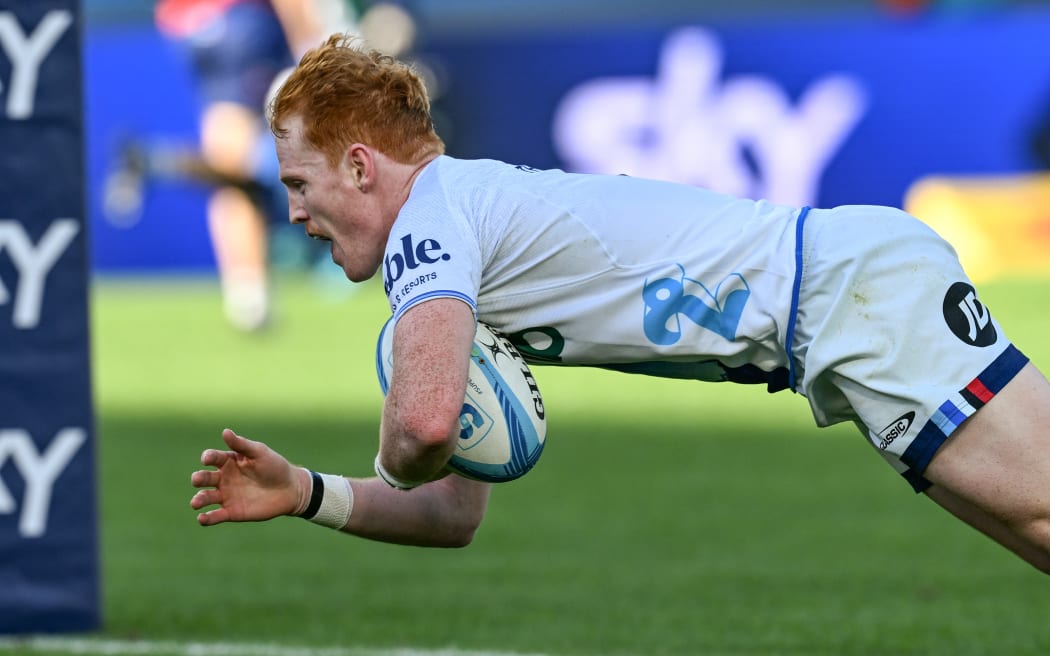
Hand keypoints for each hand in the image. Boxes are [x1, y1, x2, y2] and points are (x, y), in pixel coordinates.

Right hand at [190, 428, 307, 525]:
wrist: (290, 489)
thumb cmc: (275, 467)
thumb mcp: (259, 453)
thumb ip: (242, 445)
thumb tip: (225, 431)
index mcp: (229, 461)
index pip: (213, 458)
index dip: (208, 457)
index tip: (207, 459)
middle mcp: (224, 478)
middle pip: (204, 478)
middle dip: (198, 479)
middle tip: (197, 480)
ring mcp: (226, 495)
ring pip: (206, 497)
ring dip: (199, 499)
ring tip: (196, 502)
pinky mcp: (232, 512)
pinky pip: (215, 516)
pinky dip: (206, 518)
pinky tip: (202, 518)